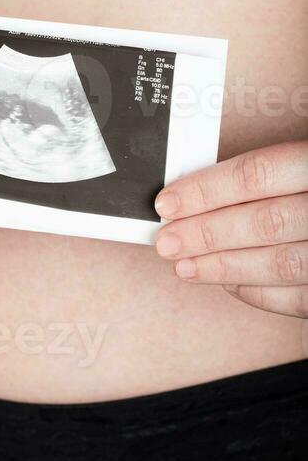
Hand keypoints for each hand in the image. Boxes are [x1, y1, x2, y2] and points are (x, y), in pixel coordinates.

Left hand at [154, 141, 307, 316]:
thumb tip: (200, 189)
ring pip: (282, 263)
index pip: (259, 174)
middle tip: (166, 240)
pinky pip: (302, 298)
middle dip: (206, 234)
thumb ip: (272, 173)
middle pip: (264, 221)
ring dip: (225, 267)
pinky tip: (229, 284)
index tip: (168, 201)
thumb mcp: (305, 162)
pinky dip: (260, 293)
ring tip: (185, 266)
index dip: (207, 189)